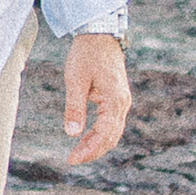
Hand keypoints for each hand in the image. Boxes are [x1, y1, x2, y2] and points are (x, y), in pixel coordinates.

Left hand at [60, 31, 129, 167]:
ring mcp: (121, 101)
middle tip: (72, 159)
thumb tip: (72, 134)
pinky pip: (111, 122)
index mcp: (115, 100)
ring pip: (112, 131)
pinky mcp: (117, 98)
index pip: (104, 135)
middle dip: (93, 151)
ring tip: (77, 152)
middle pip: (111, 137)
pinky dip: (99, 133)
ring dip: (96, 144)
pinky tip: (85, 138)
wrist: (99, 34)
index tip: (72, 159)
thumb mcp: (75, 80)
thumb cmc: (86, 54)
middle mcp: (122, 103)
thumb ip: (74, 108)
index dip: (89, 150)